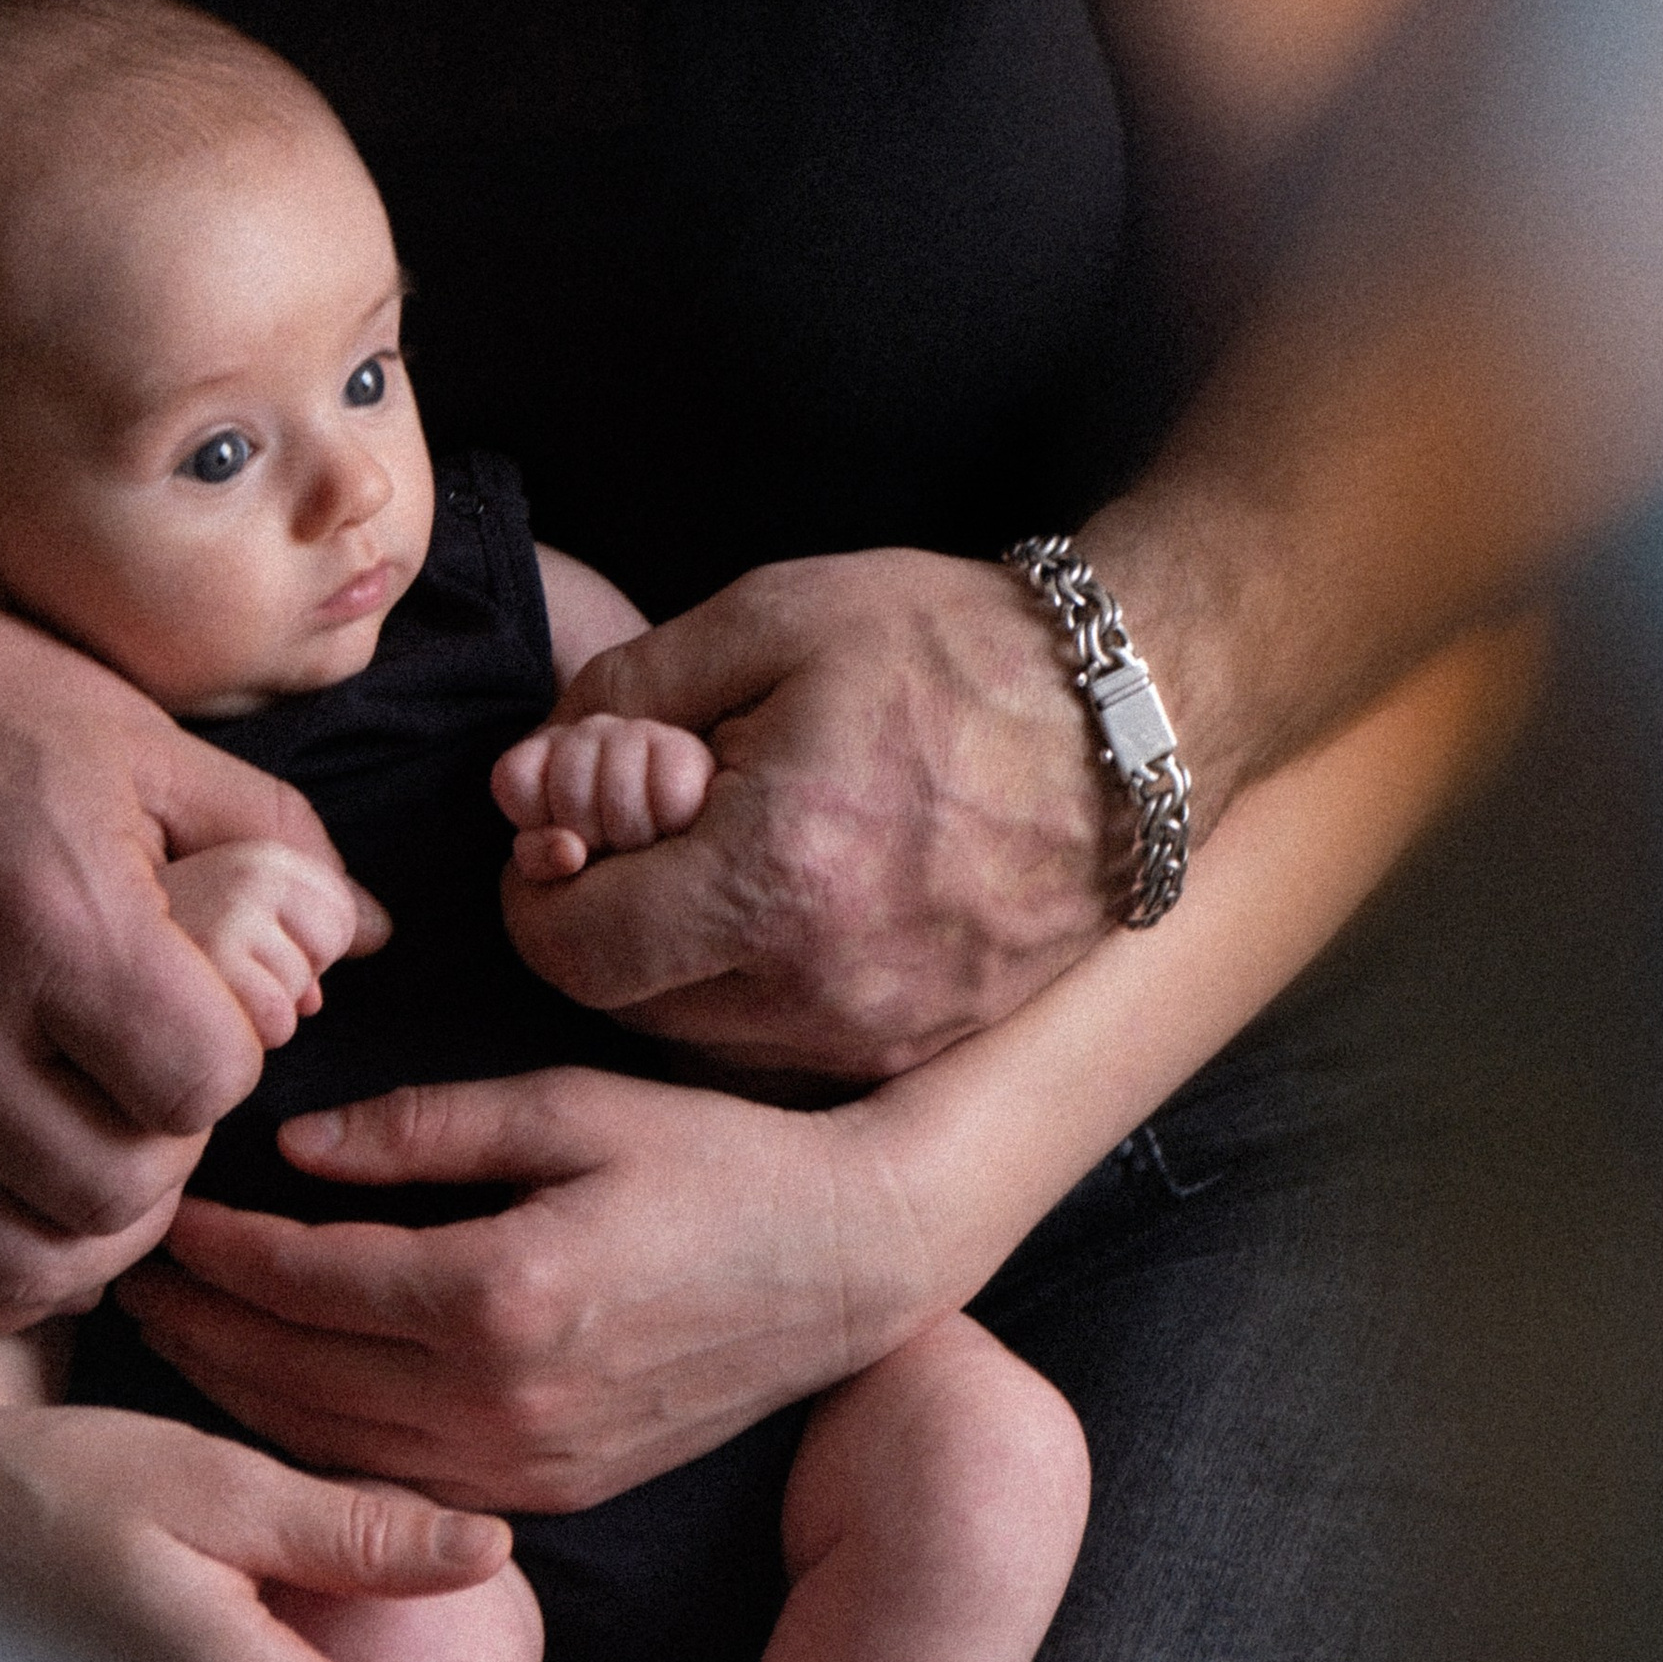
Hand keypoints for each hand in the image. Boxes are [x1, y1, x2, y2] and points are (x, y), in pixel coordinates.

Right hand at [0, 570, 387, 1332]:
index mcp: (55, 923)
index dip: (230, 1053)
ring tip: (95, 1145)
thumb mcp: (145, 744)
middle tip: (154, 1082)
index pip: (206, 1084)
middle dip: (169, 1144)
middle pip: (122, 1189)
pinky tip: (11, 1200)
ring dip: (85, 1221)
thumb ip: (275, 846)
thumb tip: (371, 935)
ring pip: (19, 1260)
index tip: (205, 1009)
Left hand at [116, 1067, 929, 1510]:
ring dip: (239, 1393)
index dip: (219, 1246)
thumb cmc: (715, 1159)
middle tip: (130, 1272)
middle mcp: (501, 1402)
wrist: (849, 1262)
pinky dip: (316, 1442)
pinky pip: (394, 1480)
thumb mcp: (570, 1105)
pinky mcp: (550, 1495)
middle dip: (200, 1326)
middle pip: (294, 1376)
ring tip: (177, 1331)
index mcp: (500, 1292)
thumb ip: (425, 1127)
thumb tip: (296, 1148)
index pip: (306, 1278)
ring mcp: (526, 1468)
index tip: (163, 1205)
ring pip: (330, 1447)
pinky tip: (277, 1391)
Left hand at [495, 549, 1115, 1076]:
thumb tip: (524, 782)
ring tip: (739, 846)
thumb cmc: (953, 649)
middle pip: (629, 1002)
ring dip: (681, 955)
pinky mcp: (923, 1042)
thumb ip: (625, 699)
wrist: (1138, 717)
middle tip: (652, 824)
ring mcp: (878, 1030)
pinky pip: (786, 1041)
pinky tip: (802, 889)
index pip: (573, 948)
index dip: (540, 887)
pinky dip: (759, 979)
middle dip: (609, 916)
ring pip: (703, 1032)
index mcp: (771, 879)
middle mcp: (819, 986)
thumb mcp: (769, 620)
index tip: (565, 830)